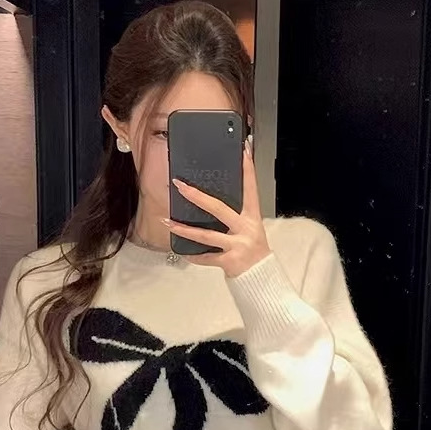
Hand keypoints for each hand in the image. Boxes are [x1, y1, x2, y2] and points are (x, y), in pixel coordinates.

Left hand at [163, 141, 270, 277]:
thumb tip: (210, 201)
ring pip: (206, 235)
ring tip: (168, 221)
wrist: (262, 278)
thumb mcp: (250, 229)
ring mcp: (238, 245)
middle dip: (197, 196)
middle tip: (180, 186)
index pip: (251, 188)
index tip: (242, 150)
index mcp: (252, 217)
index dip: (247, 169)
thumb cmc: (252, 250)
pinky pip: (206, 258)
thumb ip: (236, 216)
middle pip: (219, 208)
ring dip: (184, 229)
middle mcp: (246, 228)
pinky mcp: (230, 261)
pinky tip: (182, 251)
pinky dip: (193, 256)